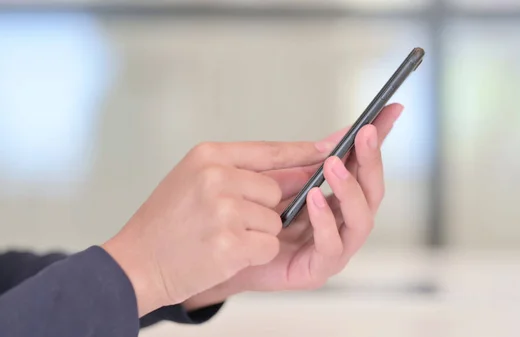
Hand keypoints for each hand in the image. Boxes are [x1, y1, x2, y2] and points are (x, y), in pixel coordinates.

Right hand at [102, 140, 331, 315]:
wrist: (135, 262)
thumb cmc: (168, 222)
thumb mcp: (196, 181)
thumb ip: (243, 173)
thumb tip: (298, 171)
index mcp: (209, 155)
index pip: (270, 150)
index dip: (302, 152)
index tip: (332, 147)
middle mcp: (217, 177)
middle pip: (276, 191)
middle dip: (264, 210)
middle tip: (227, 221)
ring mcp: (223, 210)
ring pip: (274, 221)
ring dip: (257, 235)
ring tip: (220, 237)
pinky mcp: (230, 243)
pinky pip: (269, 246)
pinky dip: (254, 254)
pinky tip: (224, 253)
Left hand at [183, 104, 401, 308]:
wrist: (218, 253)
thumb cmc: (248, 218)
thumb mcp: (277, 180)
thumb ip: (304, 162)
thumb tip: (334, 137)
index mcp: (336, 198)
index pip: (364, 166)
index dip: (380, 140)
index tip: (391, 110)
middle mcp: (342, 222)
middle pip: (372, 192)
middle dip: (370, 160)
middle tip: (364, 133)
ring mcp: (335, 247)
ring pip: (361, 220)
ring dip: (350, 189)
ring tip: (334, 166)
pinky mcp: (318, 269)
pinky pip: (332, 246)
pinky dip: (326, 221)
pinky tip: (313, 199)